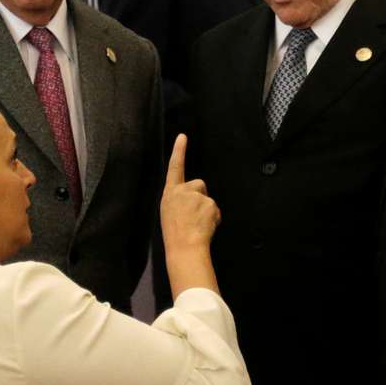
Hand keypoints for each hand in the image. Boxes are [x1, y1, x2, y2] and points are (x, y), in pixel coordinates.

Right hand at [160, 134, 220, 253]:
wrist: (184, 248)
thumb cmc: (175, 234)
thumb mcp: (170, 212)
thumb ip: (179, 200)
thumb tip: (192, 199)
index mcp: (170, 193)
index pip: (175, 167)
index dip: (179, 151)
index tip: (183, 137)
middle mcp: (183, 190)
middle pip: (199, 184)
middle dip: (200, 197)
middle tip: (193, 217)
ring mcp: (197, 196)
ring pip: (208, 199)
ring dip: (207, 210)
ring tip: (198, 225)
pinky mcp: (209, 203)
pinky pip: (215, 210)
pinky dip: (213, 219)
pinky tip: (205, 228)